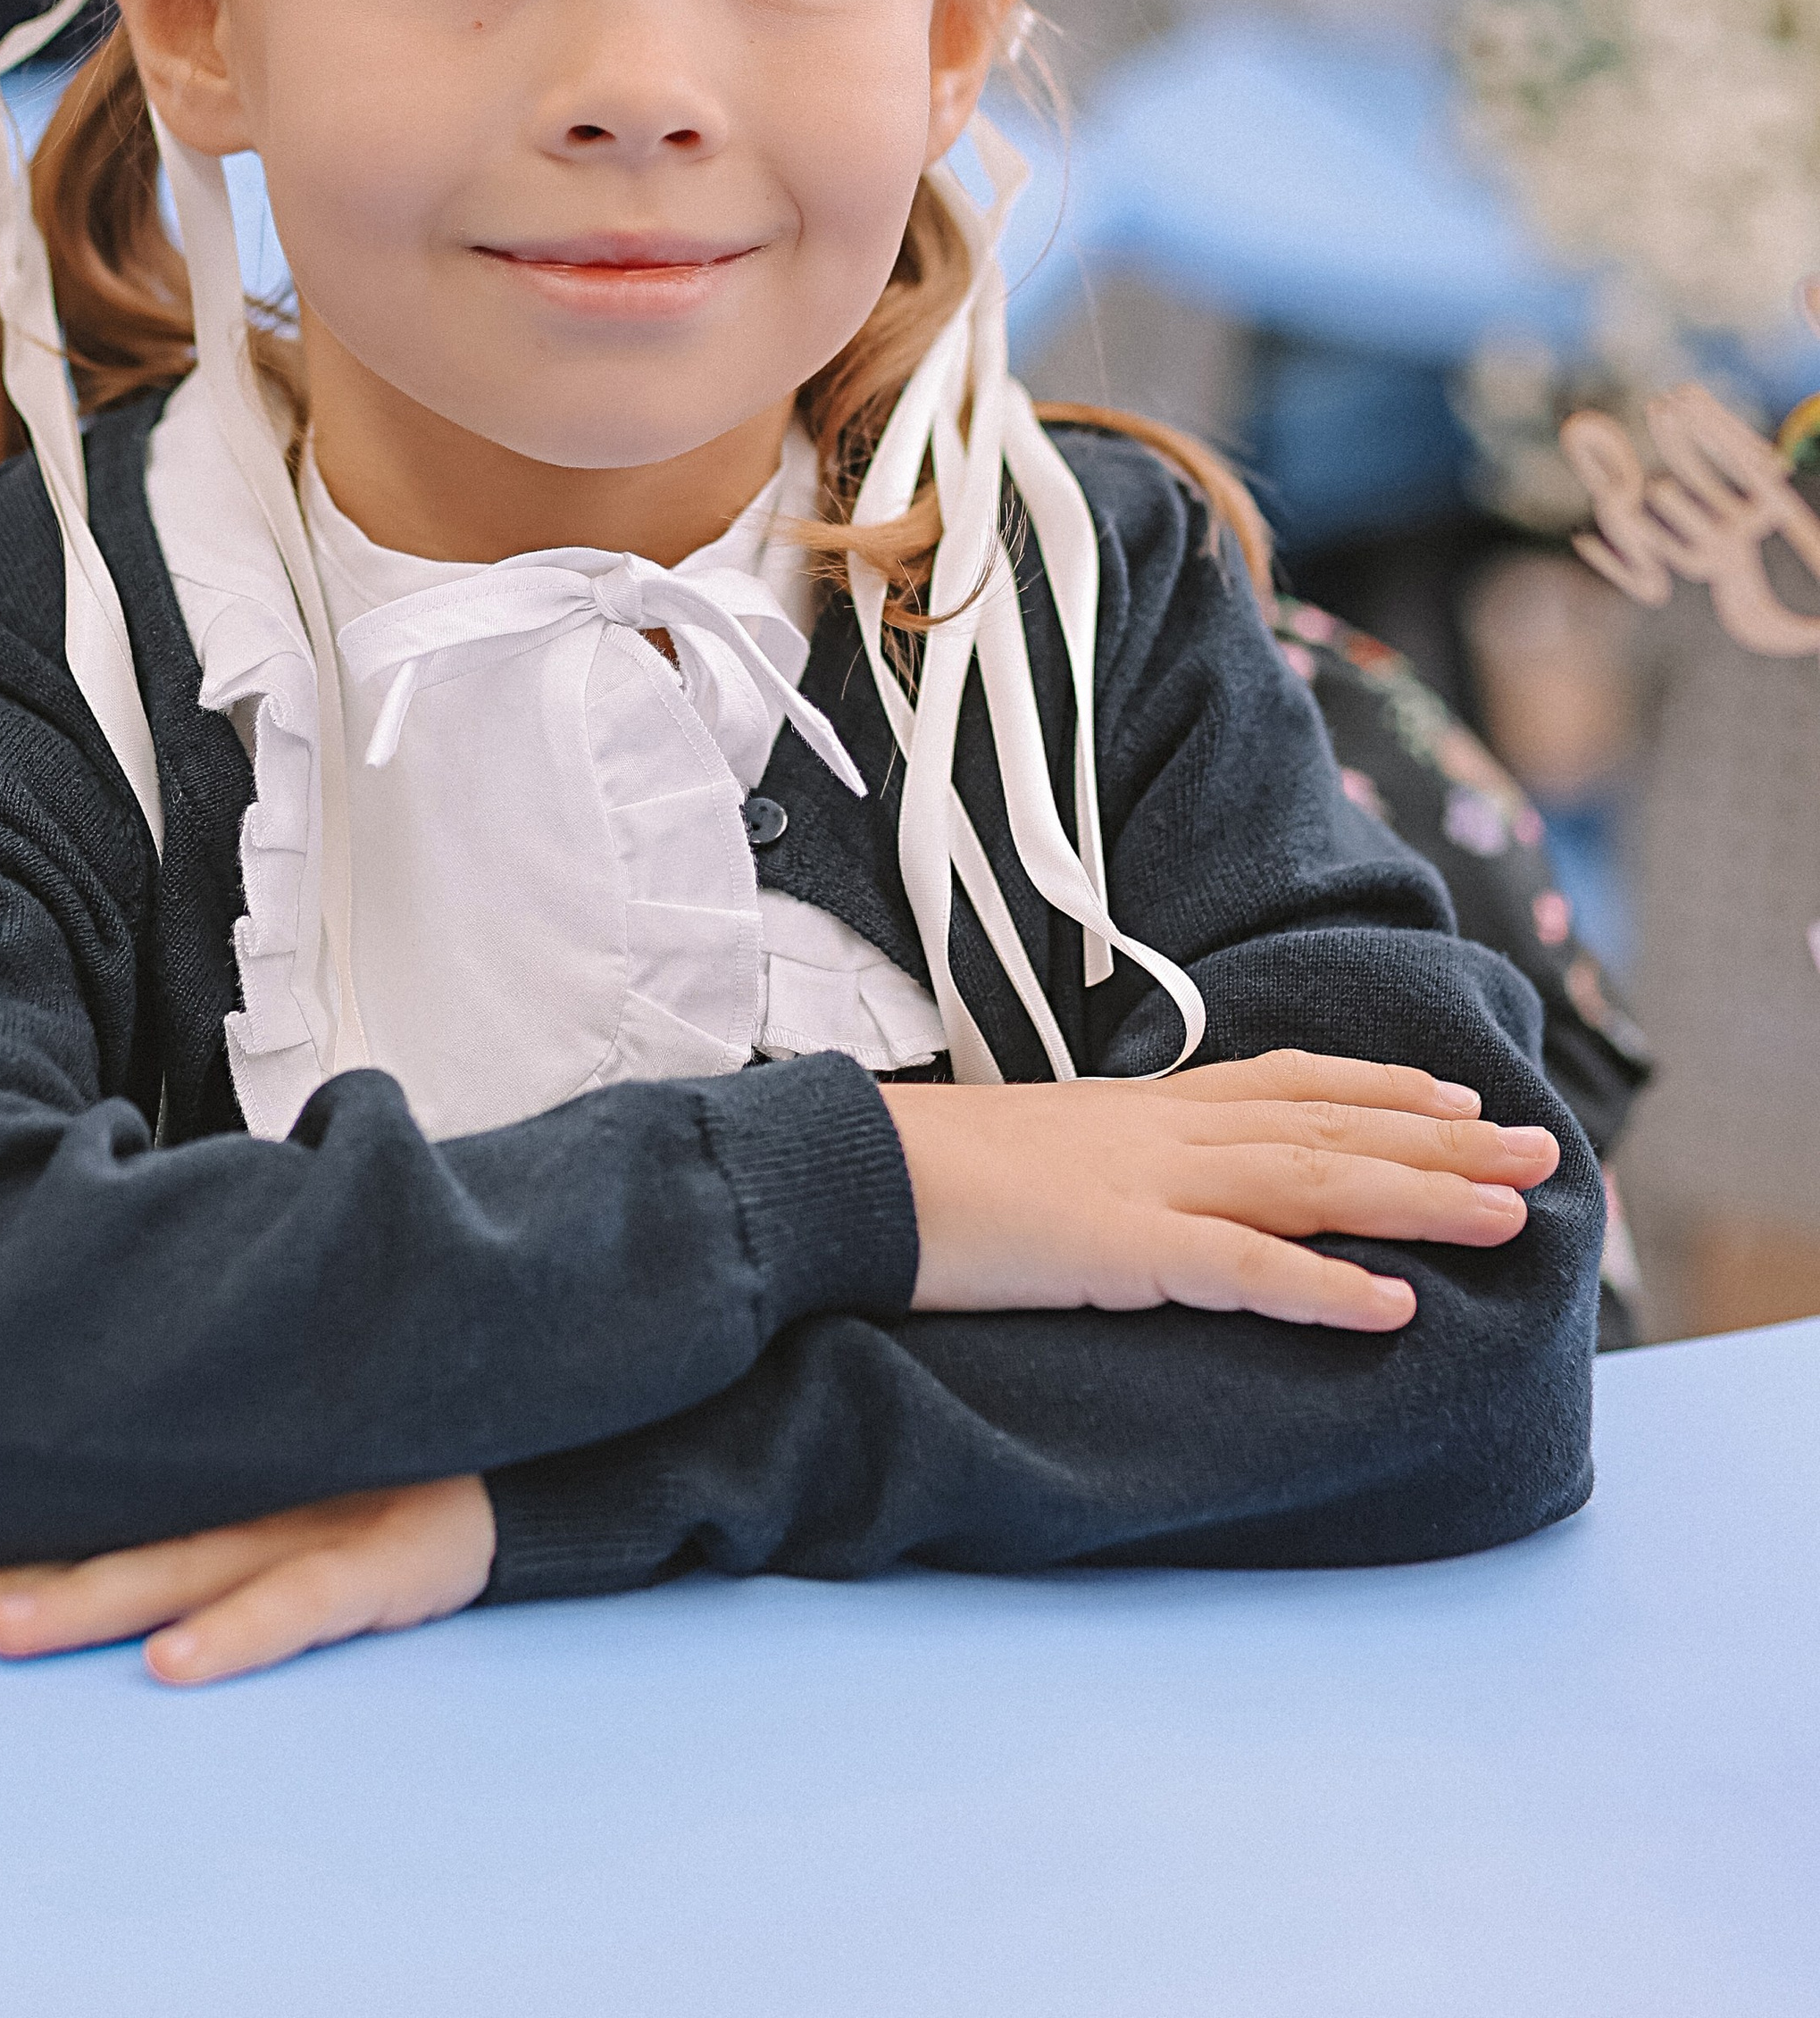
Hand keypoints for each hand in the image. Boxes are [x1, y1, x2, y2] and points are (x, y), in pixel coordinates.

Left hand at [0, 1474, 494, 1686]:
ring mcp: (314, 1522)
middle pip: (110, 1547)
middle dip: (7, 1583)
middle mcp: (247, 1497)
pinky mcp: (383, 1557)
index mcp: (218, 1483)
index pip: (91, 1518)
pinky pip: (299, 1604)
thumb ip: (197, 1491)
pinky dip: (238, 1633)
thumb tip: (83, 1538)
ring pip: (180, 1567)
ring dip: (85, 1600)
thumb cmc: (391, 1461)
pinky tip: (174, 1665)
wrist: (524, 1439)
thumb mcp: (292, 1470)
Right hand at [881, 1050, 1558, 1327]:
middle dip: (1444, 1142)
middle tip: (1545, 1152)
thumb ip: (1109, 1163)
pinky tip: (1396, 1308)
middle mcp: (1162, 1131)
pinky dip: (1326, 1289)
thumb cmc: (928, 1178)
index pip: (1287, 1083)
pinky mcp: (1121, 1248)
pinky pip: (1243, 1270)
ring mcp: (1146, 1185)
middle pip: (1329, 1126)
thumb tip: (1144, 1192)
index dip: (1381, 1090)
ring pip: (1312, 1182)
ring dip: (1421, 1199)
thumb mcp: (1042, 1154)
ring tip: (1513, 1215)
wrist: (846, 1177)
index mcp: (1143, 1108)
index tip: (1462, 1099)